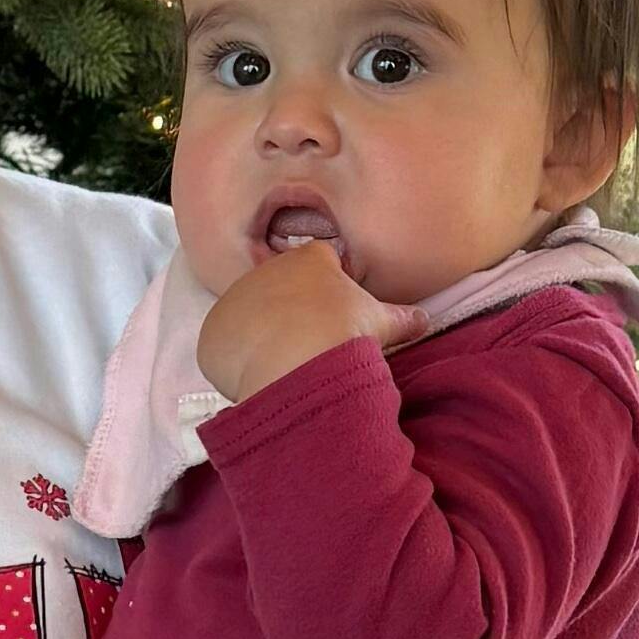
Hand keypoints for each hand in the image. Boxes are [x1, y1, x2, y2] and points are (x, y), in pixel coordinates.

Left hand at [195, 240, 408, 405]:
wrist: (297, 362)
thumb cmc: (343, 332)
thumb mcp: (380, 323)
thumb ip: (402, 318)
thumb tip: (425, 319)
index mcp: (310, 260)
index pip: (319, 262)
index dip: (327, 285)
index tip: (334, 312)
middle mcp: (267, 271)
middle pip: (279, 289)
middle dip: (291, 312)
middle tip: (309, 344)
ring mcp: (235, 299)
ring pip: (249, 317)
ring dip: (261, 336)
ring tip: (283, 365)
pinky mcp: (213, 332)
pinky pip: (225, 345)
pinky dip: (237, 360)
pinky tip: (257, 378)